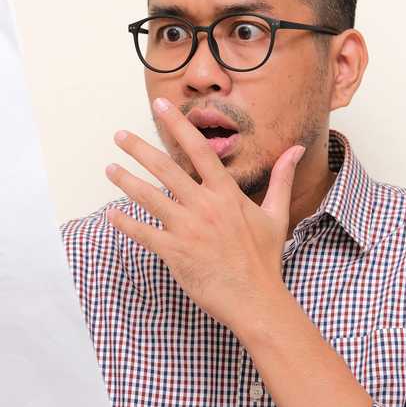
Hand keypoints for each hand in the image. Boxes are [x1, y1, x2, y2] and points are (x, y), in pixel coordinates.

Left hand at [104, 97, 303, 329]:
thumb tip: (296, 150)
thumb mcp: (276, 214)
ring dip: (125, 181)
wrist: (256, 300)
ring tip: (109, 168)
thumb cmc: (265, 259)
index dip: (178, 125)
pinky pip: (144, 233)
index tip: (160, 107)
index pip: (199, 150)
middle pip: (165, 168)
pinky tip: (112, 214)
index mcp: (227, 194)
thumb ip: (281, 179)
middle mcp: (205, 206)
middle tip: (119, 135)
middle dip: (139, 149)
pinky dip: (125, 223)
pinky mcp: (176, 252)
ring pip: (149, 197)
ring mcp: (188, 229)